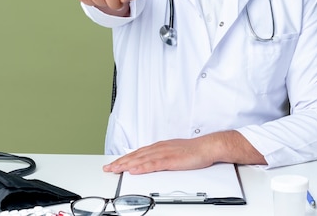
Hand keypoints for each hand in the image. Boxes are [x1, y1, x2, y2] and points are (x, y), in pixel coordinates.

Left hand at [103, 131, 265, 173]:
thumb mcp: (175, 153)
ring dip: (127, 164)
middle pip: (136, 155)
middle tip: (108, 168)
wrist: (208, 147)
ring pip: (141, 159)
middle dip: (121, 162)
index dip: (125, 158)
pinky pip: (153, 164)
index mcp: (161, 147)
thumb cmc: (195, 151)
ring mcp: (165, 153)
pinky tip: (134, 170)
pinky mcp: (171, 159)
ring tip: (115, 169)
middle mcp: (160, 148)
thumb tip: (153, 163)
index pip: (139, 153)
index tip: (114, 163)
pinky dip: (142, 166)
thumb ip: (163, 157)